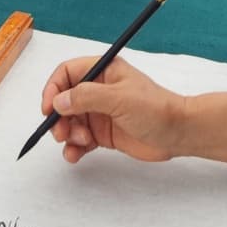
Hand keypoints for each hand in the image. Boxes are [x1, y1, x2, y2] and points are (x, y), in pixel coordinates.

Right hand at [42, 56, 188, 164]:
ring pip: (70, 121)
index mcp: (103, 71)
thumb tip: (59, 100)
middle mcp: (98, 90)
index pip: (67, 73)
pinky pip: (80, 139)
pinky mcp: (103, 133)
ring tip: (81, 142)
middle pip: (65, 99)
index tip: (49, 108)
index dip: (54, 88)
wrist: (178, 133)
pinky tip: (75, 155)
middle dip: (59, 116)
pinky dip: (73, 147)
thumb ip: (86, 97)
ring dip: (67, 133)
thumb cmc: (155, 108)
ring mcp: (100, 112)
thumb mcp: (118, 98)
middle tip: (61, 132)